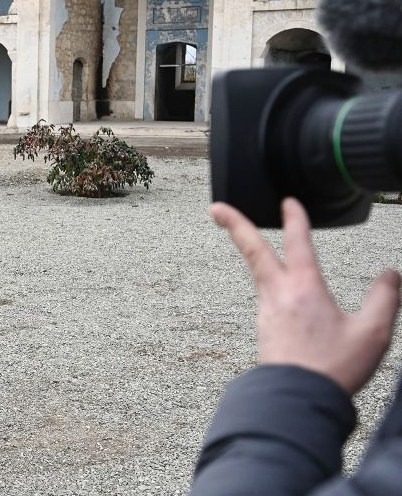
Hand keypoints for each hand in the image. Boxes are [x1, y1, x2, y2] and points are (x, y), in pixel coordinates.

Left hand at [211, 197, 400, 394]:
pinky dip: (267, 280)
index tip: (289, 202)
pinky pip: (265, 295)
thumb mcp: (372, 332)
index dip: (295, 219)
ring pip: (257, 272)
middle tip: (217, 208)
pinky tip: (276, 287)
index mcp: (304, 289)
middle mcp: (278, 295)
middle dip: (235, 225)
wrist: (297, 400)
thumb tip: (392, 274)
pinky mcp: (265, 328)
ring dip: (254, 252)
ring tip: (247, 237)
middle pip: (253, 250)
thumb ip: (384, 299)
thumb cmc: (332, 369)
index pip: (297, 243)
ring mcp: (266, 311)